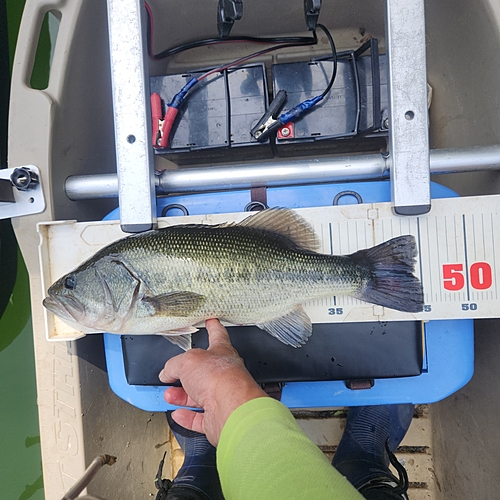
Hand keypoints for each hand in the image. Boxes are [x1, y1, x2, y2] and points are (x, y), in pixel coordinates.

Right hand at [159, 318, 267, 445]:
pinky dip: (188, 416)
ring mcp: (222, 397)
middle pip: (203, 371)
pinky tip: (179, 414)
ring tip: (169, 395)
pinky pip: (200, 418)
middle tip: (172, 373)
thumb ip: (174, 365)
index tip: (212, 321)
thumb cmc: (220, 379)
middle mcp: (224, 375)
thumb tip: (167, 371)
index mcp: (222, 353)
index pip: (217, 335)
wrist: (232, 409)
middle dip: (185, 373)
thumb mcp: (188, 361)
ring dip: (181, 396)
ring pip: (199, 396)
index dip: (213, 327)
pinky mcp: (218, 418)